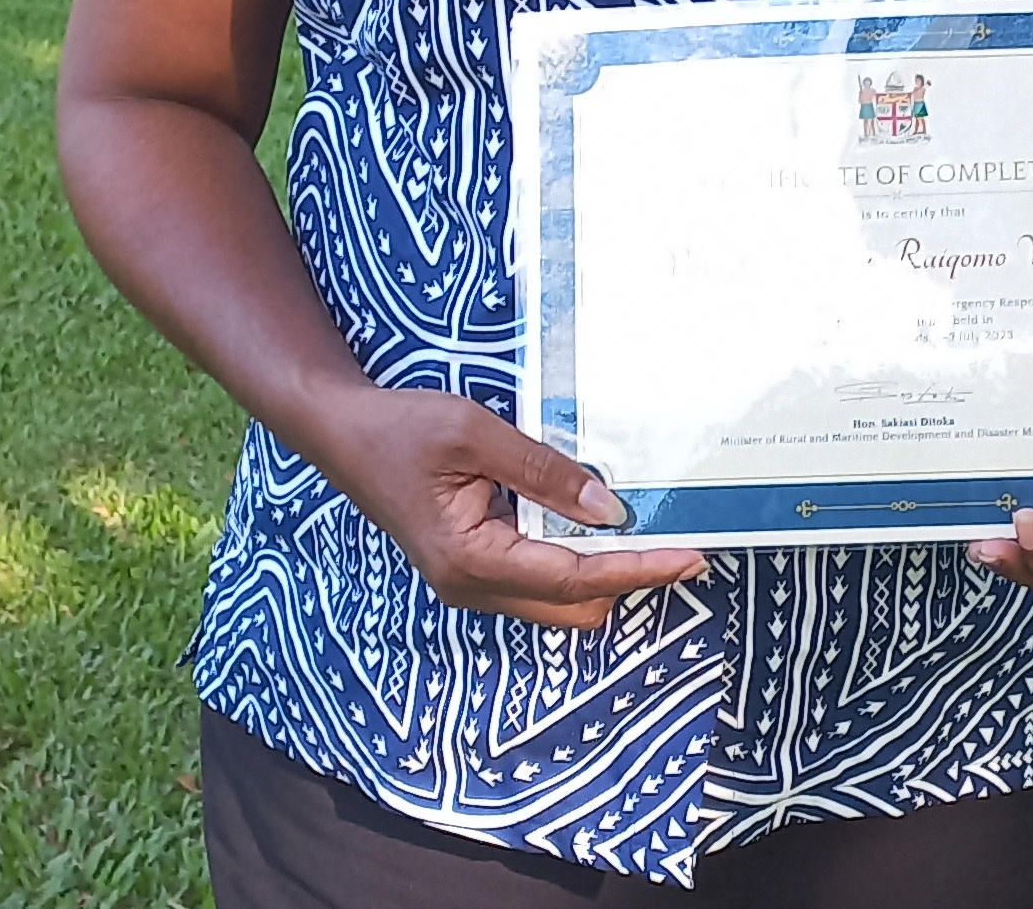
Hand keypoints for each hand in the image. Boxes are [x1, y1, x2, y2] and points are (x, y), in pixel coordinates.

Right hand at [323, 387, 705, 628]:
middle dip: (629, 576)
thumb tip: (610, 508)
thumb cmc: (402, 428)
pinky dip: (573, 557)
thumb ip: (544, 471)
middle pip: (575, 604)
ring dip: (602, 569)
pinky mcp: (473, 566)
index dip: (638, 568)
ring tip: (647, 527)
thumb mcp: (476, 433)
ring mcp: (471, 582)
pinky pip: (537, 577)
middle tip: (679, 536)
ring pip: (559, 598)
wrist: (342, 432)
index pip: (576, 578)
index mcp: (472, 560)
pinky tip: (594, 520)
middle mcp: (473, 586)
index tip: (690, 557)